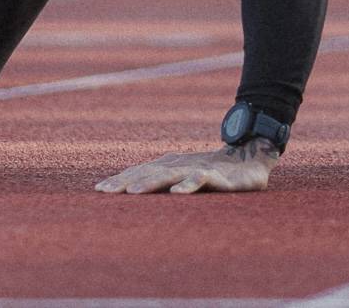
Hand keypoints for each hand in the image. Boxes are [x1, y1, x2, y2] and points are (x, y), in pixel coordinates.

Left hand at [94, 141, 277, 193]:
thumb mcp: (183, 174)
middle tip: (106, 192)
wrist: (249, 154)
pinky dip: (189, 184)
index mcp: (169, 164)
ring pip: (170, 175)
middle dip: (127, 182)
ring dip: (151, 182)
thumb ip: (161, 181)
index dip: (120, 179)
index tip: (98, 190)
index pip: (140, 171)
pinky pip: (202, 179)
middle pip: (149, 172)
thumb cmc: (211, 169)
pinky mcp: (218, 175)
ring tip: (133, 192)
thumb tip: (131, 191)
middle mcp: (179, 164)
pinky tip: (178, 193)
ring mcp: (197, 168)